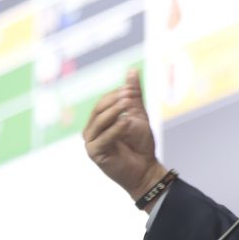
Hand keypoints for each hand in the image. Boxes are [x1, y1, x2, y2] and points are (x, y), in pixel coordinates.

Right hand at [83, 69, 167, 202]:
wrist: (146, 169)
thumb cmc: (141, 144)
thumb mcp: (138, 115)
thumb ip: (134, 95)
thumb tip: (132, 70)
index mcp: (99, 121)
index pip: (104, 102)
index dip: (117, 94)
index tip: (131, 88)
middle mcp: (92, 130)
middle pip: (98, 110)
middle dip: (114, 100)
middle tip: (129, 94)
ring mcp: (92, 142)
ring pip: (98, 122)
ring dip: (113, 111)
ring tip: (127, 104)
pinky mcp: (95, 154)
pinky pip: (103, 139)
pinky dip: (115, 129)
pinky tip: (126, 122)